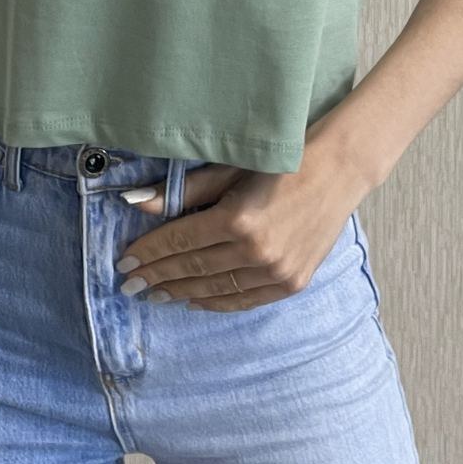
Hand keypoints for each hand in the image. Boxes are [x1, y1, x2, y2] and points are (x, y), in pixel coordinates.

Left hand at [112, 132, 367, 311]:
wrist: (337, 170)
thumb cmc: (281, 161)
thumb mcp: (230, 168)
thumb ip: (185, 190)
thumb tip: (138, 204)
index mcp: (238, 219)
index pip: (181, 242)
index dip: (149, 252)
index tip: (124, 261)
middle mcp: (256, 251)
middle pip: (193, 268)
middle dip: (157, 276)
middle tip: (130, 283)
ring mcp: (276, 271)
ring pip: (216, 289)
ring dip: (181, 292)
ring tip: (155, 293)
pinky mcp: (291, 283)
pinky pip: (243, 300)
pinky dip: (215, 302)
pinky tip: (193, 300)